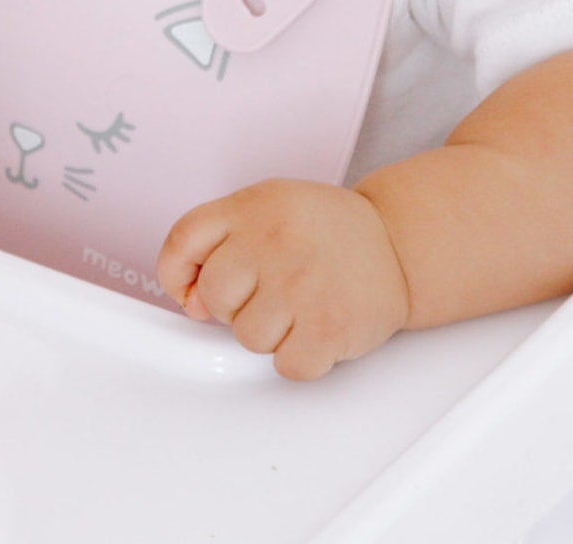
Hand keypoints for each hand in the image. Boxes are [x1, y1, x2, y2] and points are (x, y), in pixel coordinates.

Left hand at [157, 180, 410, 380]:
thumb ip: (220, 240)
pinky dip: (300, 356)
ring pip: (246, 337)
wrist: (396, 243)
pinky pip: (285, 365)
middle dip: (233, 304)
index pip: (183, 239)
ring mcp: (301, 284)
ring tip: (298, 306)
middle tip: (265, 292)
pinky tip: (317, 327)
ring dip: (270, 332)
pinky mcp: (329, 326)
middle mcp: (274, 241)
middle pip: (214, 296)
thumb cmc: (326, 230)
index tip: (188, 289)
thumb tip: (190, 300)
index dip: (176, 272)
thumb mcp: (267, 207)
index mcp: (253, 206)